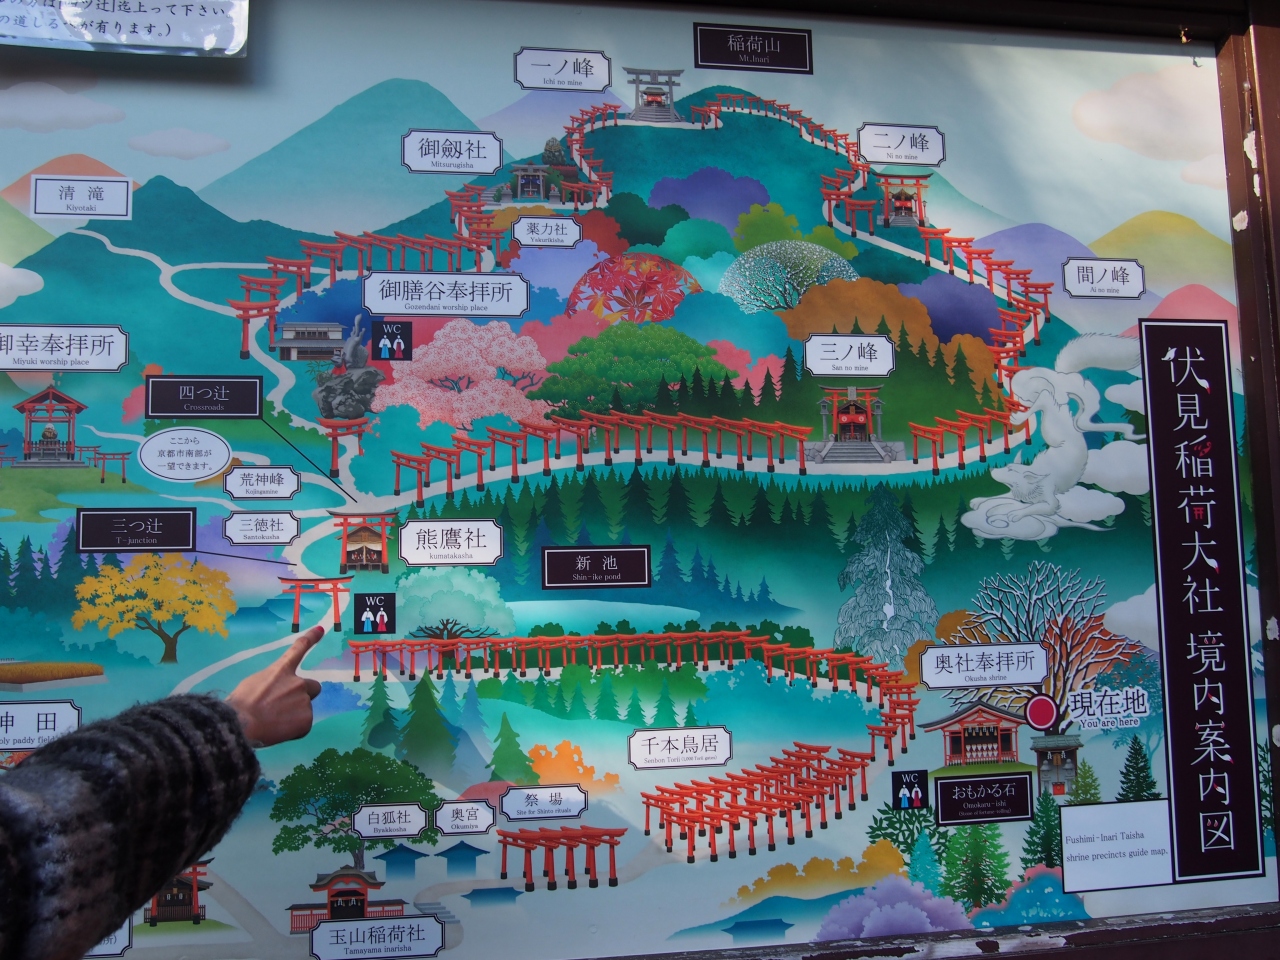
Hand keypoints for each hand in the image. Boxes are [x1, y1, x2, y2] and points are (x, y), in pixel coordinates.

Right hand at [226, 626, 323, 746]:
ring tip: (274, 723)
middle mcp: (298, 683)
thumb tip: (274, 694)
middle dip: (304, 694)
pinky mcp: (306, 720)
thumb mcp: (253, 683)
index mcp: (281, 671)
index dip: (311, 639)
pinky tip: (278, 732)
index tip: (321, 629)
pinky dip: (293, 730)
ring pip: (304, 709)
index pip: (299, 649)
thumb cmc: (240, 704)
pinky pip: (302, 726)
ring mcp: (304, 701)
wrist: (241, 724)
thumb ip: (270, 684)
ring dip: (294, 714)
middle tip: (287, 707)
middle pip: (313, 687)